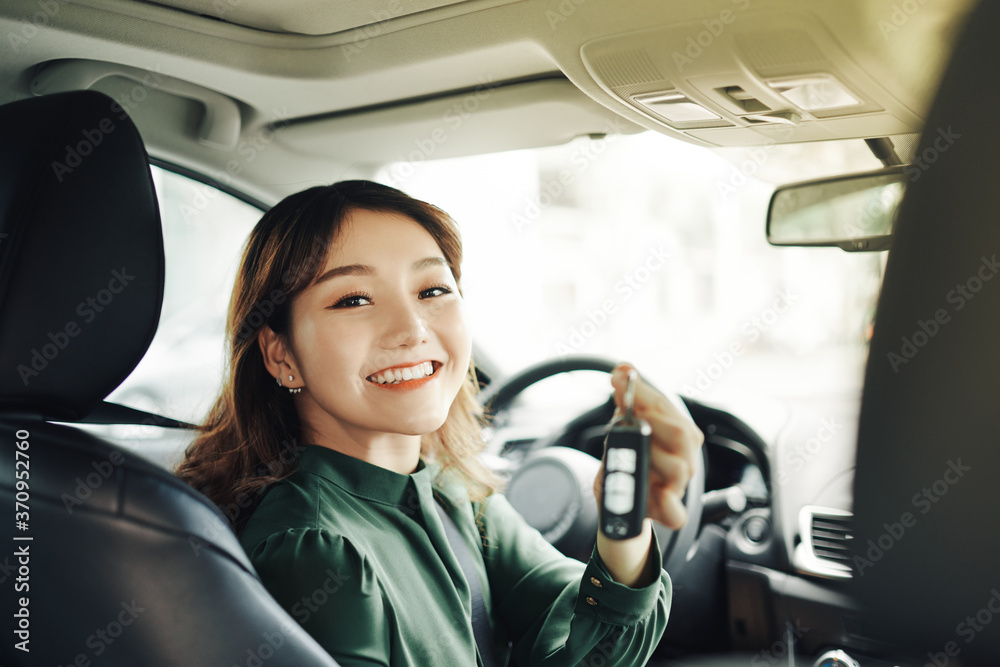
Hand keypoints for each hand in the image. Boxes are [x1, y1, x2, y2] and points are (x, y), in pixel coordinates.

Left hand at [595, 362, 704, 530]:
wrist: (623, 505)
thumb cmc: (630, 462)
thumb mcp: (623, 430)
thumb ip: (627, 402)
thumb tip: (623, 368)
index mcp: (679, 436)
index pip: (667, 408)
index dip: (643, 392)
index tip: (620, 377)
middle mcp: (685, 458)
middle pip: (683, 434)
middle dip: (651, 413)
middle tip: (621, 404)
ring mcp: (678, 486)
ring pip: (679, 468)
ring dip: (653, 452)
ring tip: (629, 443)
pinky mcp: (669, 513)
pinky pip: (675, 512)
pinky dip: (668, 504)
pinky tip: (657, 494)